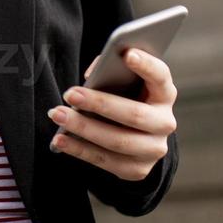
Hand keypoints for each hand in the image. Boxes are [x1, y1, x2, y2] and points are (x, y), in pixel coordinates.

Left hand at [46, 49, 177, 181]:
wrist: (134, 135)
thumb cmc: (123, 96)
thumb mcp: (123, 81)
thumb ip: (111, 71)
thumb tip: (90, 77)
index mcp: (164, 94)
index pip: (160, 76)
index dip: (146, 65)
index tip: (127, 53)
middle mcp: (165, 123)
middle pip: (134, 114)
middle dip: (99, 103)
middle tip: (69, 94)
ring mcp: (154, 149)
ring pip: (118, 141)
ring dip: (83, 128)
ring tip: (58, 115)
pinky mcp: (138, 169)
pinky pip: (106, 161)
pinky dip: (80, 150)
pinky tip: (60, 140)